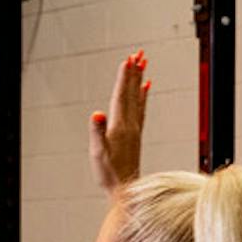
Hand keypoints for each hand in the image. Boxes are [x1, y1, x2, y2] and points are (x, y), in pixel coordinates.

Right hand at [89, 50, 149, 197]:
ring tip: (142, 63)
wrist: (125, 188)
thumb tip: (96, 114)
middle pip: (132, 92)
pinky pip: (140, 108)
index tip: (127, 60)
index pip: (121, 96)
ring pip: (137, 97)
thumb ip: (97, 133)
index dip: (124, 77)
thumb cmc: (109, 173)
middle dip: (134, 72)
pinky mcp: (135, 133)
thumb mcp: (98, 154)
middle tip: (138, 53)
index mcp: (120, 126)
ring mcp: (134, 128)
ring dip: (138, 79)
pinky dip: (142, 95)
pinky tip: (145, 87)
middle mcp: (130, 124)